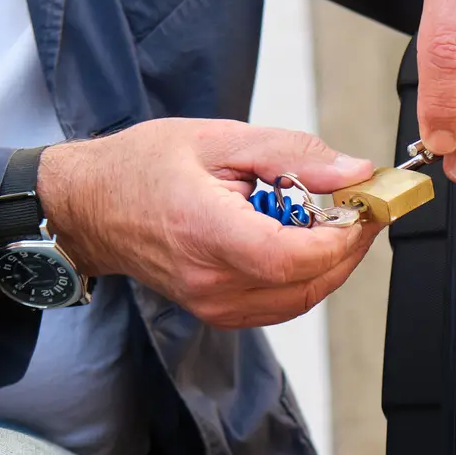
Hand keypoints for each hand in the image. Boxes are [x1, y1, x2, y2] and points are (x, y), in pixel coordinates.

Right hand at [39, 118, 385, 328]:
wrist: (91, 207)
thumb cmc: (142, 168)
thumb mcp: (220, 140)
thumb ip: (293, 155)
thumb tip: (354, 172)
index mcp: (205, 232)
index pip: (293, 257)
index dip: (341, 238)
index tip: (364, 207)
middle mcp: (211, 281)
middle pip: (309, 282)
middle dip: (348, 245)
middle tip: (361, 207)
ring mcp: (215, 305)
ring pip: (303, 297)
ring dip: (330, 261)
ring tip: (329, 218)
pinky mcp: (221, 314)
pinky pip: (284, 303)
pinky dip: (305, 274)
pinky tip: (301, 240)